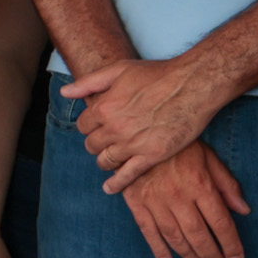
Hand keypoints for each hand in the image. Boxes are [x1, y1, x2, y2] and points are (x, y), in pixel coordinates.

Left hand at [61, 55, 223, 194]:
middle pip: (91, 144)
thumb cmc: (156, 74)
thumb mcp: (119, 70)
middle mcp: (115, 128)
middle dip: (95, 142)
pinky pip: (127, 176)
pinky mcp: (151, 156)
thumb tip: (65, 92)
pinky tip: (110, 188)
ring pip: (105, 161)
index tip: (97, 124)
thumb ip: (89, 82)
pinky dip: (116, 184)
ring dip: (104, 160)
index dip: (89, 125)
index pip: (82, 125)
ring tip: (109, 157)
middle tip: (105, 140)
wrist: (192, 85)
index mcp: (104, 108)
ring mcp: (133, 144)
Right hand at [119, 142, 251, 257]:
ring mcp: (156, 201)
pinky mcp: (137, 202)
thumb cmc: (179, 145)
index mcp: (200, 185)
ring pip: (175, 237)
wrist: (139, 133)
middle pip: (199, 235)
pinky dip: (157, 248)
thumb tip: (243, 210)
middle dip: (213, 256)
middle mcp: (179, 197)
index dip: (231, 244)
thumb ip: (226, 184)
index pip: (220, 223)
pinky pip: (148, 230)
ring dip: (189, 256)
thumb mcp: (208, 156)